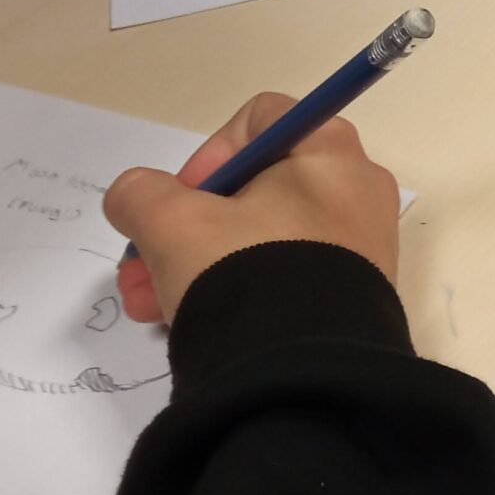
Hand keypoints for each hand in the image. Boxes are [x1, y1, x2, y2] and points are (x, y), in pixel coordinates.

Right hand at [105, 92, 401, 324]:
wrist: (304, 373)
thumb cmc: (246, 272)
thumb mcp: (173, 224)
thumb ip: (141, 194)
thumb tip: (134, 196)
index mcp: (329, 152)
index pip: (258, 121)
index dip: (206, 155)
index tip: (177, 199)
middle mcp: (356, 191)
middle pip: (252, 189)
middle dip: (184, 228)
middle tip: (141, 267)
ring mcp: (360, 247)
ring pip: (259, 240)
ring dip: (195, 265)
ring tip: (148, 307)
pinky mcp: (353, 297)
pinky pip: (285, 277)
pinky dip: (237, 291)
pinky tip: (187, 324)